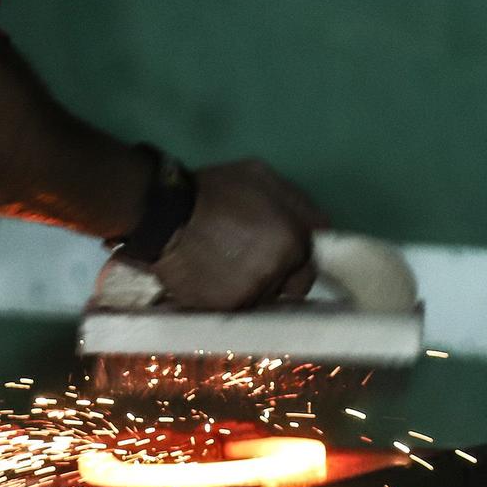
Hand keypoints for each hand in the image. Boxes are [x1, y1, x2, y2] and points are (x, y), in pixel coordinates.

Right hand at [148, 159, 329, 310]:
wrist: (163, 214)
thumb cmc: (216, 190)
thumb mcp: (262, 178)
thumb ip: (299, 204)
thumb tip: (322, 228)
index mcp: (292, 241)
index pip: (308, 269)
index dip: (292, 262)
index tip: (274, 254)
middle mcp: (276, 272)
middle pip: (285, 287)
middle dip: (273, 276)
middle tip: (246, 258)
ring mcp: (248, 294)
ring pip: (259, 300)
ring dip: (249, 288)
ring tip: (224, 266)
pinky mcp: (222, 308)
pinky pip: (233, 308)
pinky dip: (225, 296)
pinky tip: (210, 277)